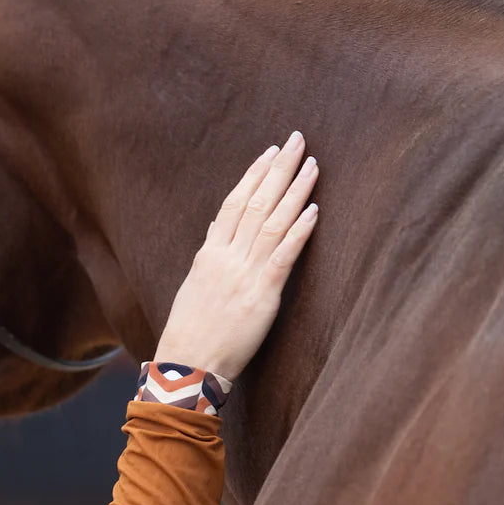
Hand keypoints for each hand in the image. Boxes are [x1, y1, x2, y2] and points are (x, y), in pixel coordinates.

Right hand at [153, 131, 318, 380]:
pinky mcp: (262, 295)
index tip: (270, 151)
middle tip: (298, 140)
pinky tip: (315, 209)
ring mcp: (245, 274)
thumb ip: (209, 254)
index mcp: (209, 254)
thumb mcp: (194, 286)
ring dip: (295, 191)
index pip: (234, 203)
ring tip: (313, 165)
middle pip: (256, 203)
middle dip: (279, 169)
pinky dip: (300, 231)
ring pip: (273, 223)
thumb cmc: (191, 330)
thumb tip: (216, 230)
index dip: (254, 175)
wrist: (188, 363)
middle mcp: (227, 257)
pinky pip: (283, 256)